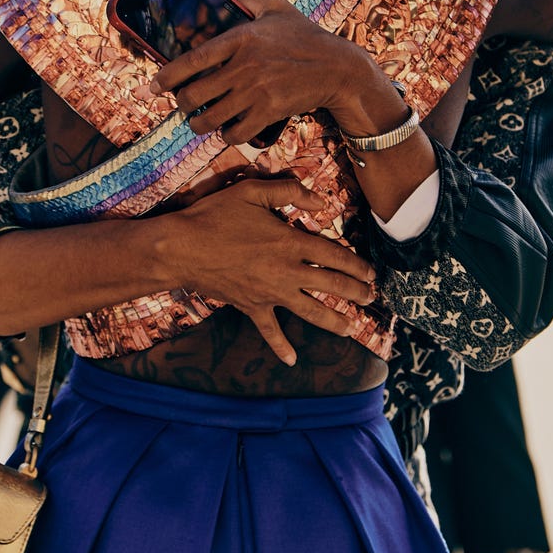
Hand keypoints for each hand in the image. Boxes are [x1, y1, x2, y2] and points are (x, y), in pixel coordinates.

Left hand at [149, 0, 367, 144]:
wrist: (338, 67)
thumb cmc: (306, 35)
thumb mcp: (276, 6)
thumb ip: (247, 0)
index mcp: (241, 38)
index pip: (192, 60)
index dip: (168, 76)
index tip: (155, 85)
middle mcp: (244, 67)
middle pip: (194, 95)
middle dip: (182, 105)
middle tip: (183, 105)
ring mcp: (256, 92)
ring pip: (210, 119)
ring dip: (199, 125)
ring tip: (199, 123)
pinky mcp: (269, 113)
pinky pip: (235, 134)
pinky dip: (227, 136)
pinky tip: (228, 130)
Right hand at [169, 176, 375, 364]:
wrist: (181, 248)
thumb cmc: (215, 216)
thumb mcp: (252, 191)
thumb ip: (289, 192)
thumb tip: (321, 202)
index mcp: (290, 242)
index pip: (334, 255)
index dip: (356, 264)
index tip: (371, 272)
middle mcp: (286, 271)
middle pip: (331, 285)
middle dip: (355, 293)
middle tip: (370, 298)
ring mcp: (270, 293)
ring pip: (310, 311)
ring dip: (334, 321)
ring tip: (351, 328)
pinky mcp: (251, 307)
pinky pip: (269, 330)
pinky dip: (280, 346)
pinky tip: (291, 360)